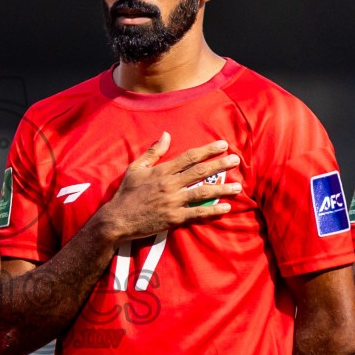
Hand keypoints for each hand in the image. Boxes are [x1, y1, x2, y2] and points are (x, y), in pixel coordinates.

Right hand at [91, 133, 241, 243]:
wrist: (117, 219)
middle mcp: (169, 184)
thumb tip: (166, 135)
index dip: (207, 150)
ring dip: (221, 189)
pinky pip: (196, 214)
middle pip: (199, 172)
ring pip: (202, 193)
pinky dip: (212, 211)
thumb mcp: (136, 168)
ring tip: (237, 186)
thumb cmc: (126, 193)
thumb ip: (153, 152)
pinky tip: (226, 208)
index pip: (189, 157)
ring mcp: (172, 202)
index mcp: (162, 171)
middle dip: (219, 165)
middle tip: (236, 160)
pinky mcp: (173, 218)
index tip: (223, 145)